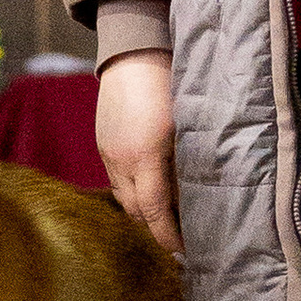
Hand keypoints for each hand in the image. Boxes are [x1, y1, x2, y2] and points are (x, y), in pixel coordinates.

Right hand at [95, 50, 181, 258]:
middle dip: (156, 227)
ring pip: (123, 198)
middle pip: (135, 211)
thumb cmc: (170, 83)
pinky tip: (151, 187)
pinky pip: (116, 180)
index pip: (154, 211)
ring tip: (167, 215)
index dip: (169, 235)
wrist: (134, 51)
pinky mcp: (103, 143)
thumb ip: (190, 163)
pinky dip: (133, 191)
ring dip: (143, 210)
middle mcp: (120, 159)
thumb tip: (198, 198)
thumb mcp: (188, 125)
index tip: (185, 249)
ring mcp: (107, 152)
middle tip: (182, 235)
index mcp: (144, 156)